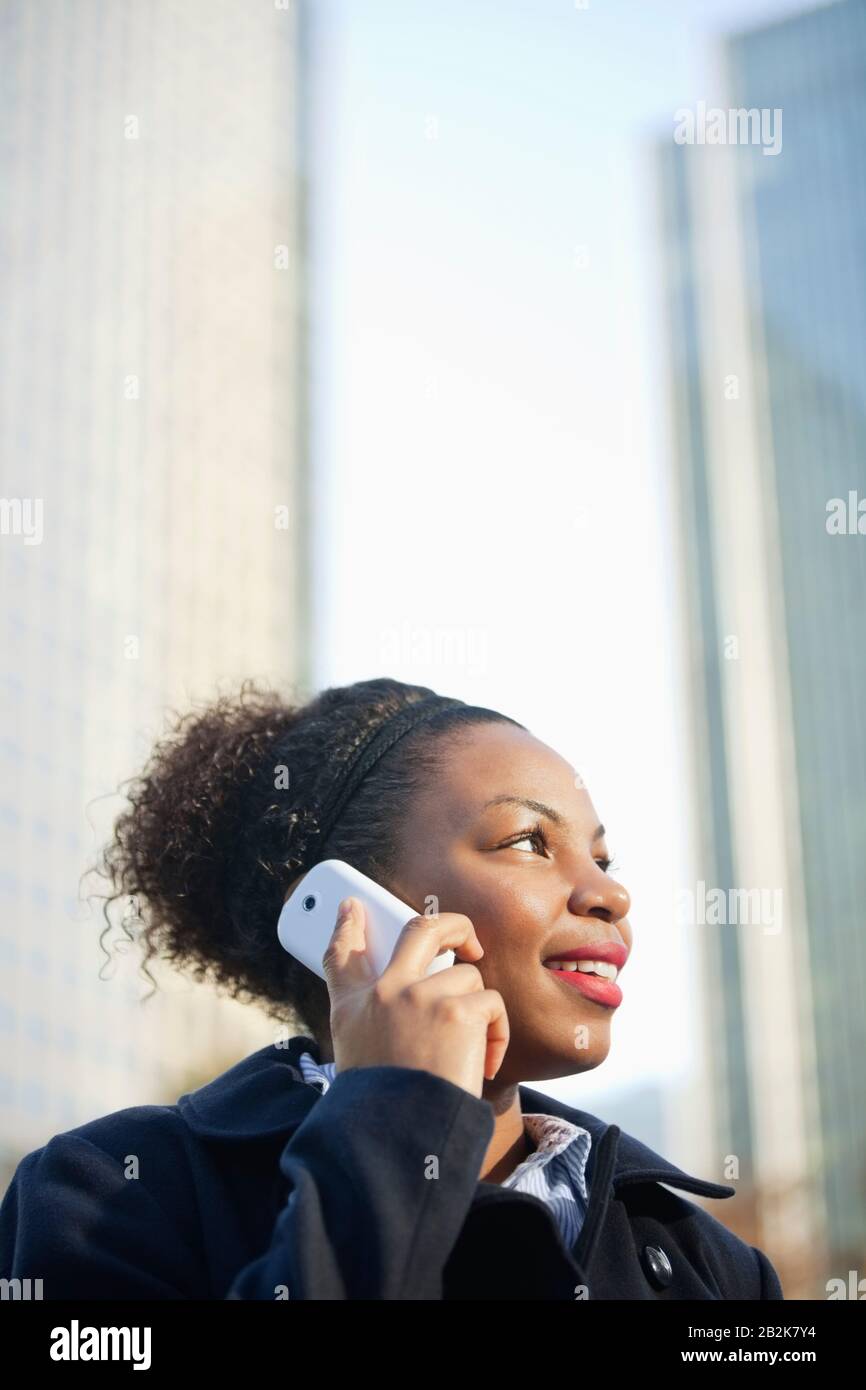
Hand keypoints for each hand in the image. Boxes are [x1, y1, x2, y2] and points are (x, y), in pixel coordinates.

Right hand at [322, 897, 508, 1098]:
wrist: (401, 1134)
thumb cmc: (384, 1105)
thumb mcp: (358, 1059)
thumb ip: (374, 1023)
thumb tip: (397, 1003)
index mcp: (353, 1007)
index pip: (341, 954)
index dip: (347, 926)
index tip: (352, 908)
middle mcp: (383, 992)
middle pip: (419, 929)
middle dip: (452, 925)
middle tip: (468, 942)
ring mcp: (419, 996)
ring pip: (467, 977)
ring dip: (477, 1012)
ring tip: (470, 1051)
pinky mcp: (455, 1009)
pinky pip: (491, 1004)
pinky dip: (496, 1033)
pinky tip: (483, 1063)